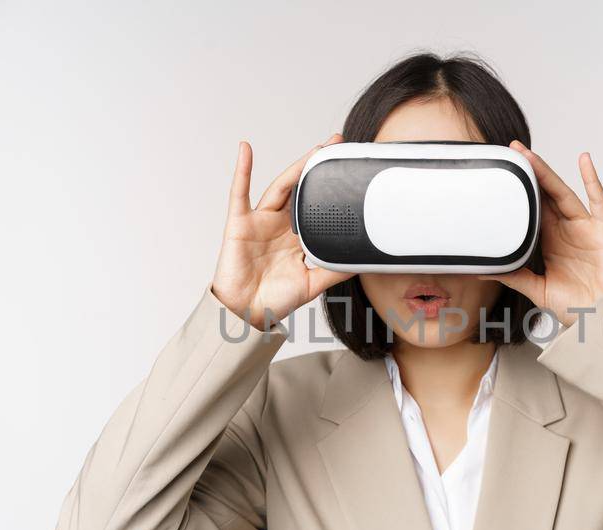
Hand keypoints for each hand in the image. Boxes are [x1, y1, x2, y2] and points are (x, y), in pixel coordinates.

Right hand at [211, 134, 353, 328]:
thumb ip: (336, 270)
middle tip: (337, 143)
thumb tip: (363, 260)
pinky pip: (239, 191)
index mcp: (298, 236)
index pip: (317, 204)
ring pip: (281, 186)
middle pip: (301, 187)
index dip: (330, 186)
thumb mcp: (314, 283)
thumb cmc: (275, 299)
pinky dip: (242, 169)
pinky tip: (246, 149)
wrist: (247, 313)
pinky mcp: (240, 222)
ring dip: (297, 165)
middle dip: (317, 164)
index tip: (348, 168)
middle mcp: (280, 223)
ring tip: (316, 147)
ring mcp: (260, 220)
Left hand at [481, 141, 602, 325]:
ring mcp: (585, 227)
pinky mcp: (602, 230)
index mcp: (549, 239)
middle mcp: (565, 228)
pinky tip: (584, 160)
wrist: (601, 318)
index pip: (531, 207)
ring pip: (563, 193)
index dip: (519, 189)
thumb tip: (480, 270)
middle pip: (545, 193)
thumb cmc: (574, 305)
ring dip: (547, 173)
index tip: (502, 171)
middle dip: (529, 171)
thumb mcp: (535, 288)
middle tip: (511, 149)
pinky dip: (592, 179)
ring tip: (529, 155)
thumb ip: (512, 275)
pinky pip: (598, 200)